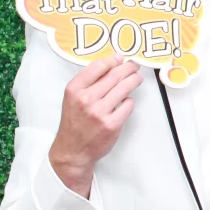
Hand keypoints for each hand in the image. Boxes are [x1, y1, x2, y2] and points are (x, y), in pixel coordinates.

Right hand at [49, 54, 142, 196]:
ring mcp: (99, 113)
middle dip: (129, 68)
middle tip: (134, 66)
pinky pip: (128, 105)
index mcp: (74, 90)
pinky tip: (125, 102)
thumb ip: (89, 81)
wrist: (73, 151)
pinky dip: (129, 102)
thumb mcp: (73, 98)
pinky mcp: (112, 125)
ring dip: (134, 80)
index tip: (120, 58)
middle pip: (115, 75)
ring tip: (137, 78)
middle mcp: (85, 99)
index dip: (113, 60)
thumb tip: (113, 61)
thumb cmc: (75, 122)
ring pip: (125, 88)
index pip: (98, 66)